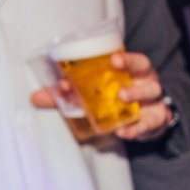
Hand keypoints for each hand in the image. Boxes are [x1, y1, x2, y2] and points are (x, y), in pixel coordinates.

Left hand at [29, 52, 173, 141]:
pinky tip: (124, 131)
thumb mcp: (93, 95)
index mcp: (130, 70)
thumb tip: (34, 97)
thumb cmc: (114, 99)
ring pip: (151, 93)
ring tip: (122, 98)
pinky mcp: (155, 119)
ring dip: (136, 94)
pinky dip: (136, 128)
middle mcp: (145, 80)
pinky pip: (149, 122)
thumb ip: (66, 96)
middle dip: (131, 68)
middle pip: (144, 70)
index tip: (112, 59)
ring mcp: (152, 100)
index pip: (132, 58)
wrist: (143, 121)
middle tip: (117, 73)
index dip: (125, 58)